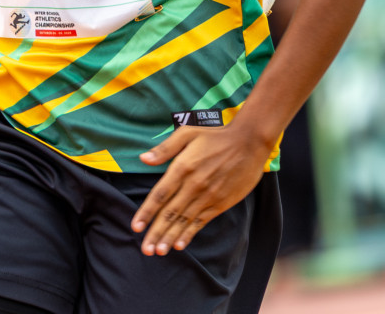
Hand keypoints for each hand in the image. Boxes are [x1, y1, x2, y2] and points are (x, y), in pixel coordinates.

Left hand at [130, 122, 271, 255]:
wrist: (249, 143)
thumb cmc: (215, 136)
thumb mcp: (187, 133)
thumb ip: (165, 148)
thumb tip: (144, 158)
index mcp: (182, 167)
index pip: (160, 195)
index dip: (146, 212)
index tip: (135, 227)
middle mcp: (193, 185)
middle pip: (170, 213)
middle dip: (156, 233)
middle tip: (145, 249)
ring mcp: (208, 196)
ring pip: (184, 221)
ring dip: (170, 237)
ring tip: (159, 252)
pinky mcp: (221, 203)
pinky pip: (202, 221)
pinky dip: (190, 233)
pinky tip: (180, 244)